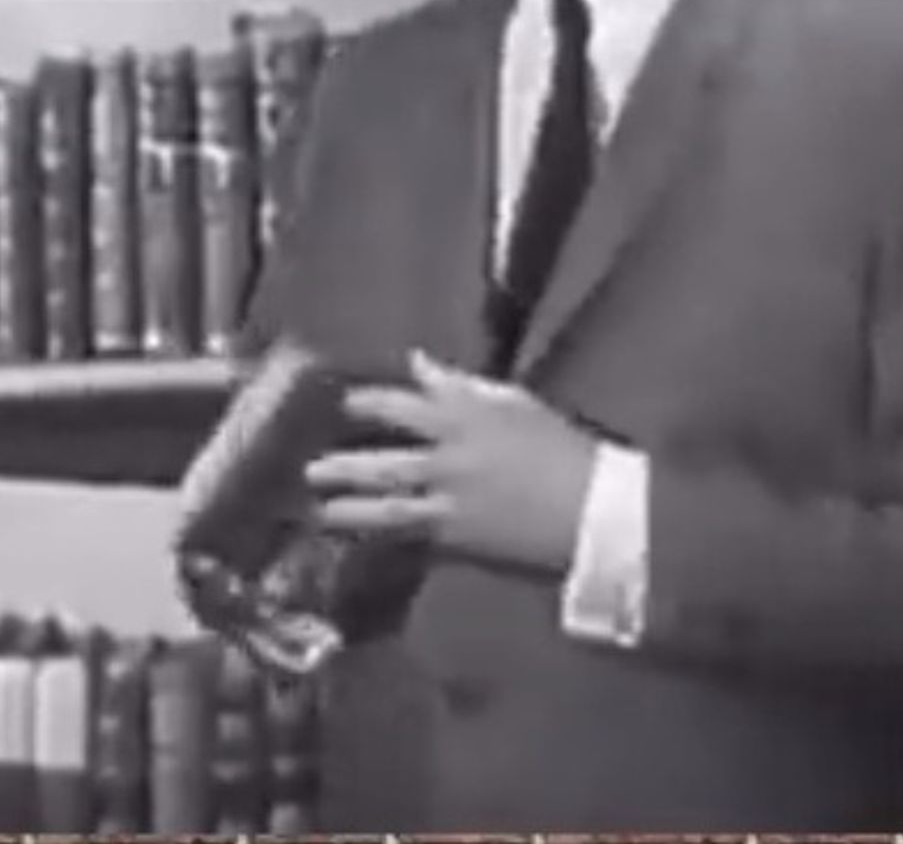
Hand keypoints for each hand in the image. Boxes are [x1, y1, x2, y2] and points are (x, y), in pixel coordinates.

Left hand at [304, 349, 600, 576]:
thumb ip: (460, 384)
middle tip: (310, 466)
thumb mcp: (514, 404)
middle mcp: (450, 457)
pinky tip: (355, 540)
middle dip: (342, 463)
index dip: (365, 402)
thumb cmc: (559, 448)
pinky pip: (407, 536)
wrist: (593, 509)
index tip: (341, 401)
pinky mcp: (456, 540)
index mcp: (467, 416)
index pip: (401, 403)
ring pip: (385, 504)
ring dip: (347, 507)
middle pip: (382, 458)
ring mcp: (450, 502)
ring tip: (318, 508)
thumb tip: (417, 362)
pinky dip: (379, 537)